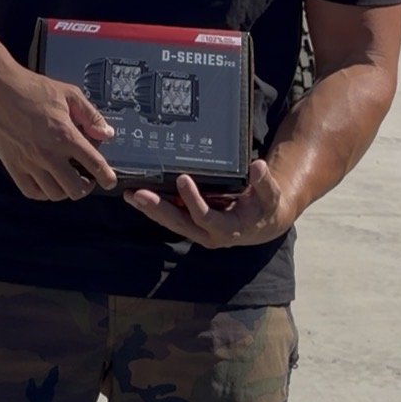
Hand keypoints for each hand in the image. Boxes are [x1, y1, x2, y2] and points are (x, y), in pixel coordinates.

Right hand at [0, 67, 119, 200]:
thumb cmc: (32, 89)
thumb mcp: (69, 94)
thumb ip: (91, 115)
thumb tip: (106, 134)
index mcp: (65, 135)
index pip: (94, 165)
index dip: (106, 177)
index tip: (109, 181)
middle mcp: (48, 154)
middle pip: (75, 188)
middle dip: (86, 187)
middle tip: (86, 178)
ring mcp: (29, 162)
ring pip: (54, 194)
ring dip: (65, 190)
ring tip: (66, 179)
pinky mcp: (13, 166)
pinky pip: (31, 192)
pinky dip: (43, 193)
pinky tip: (47, 182)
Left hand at [122, 160, 291, 247]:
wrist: (262, 224)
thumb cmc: (265, 207)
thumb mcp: (270, 196)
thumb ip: (264, 183)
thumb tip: (258, 166)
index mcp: (229, 229)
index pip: (205, 217)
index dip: (193, 200)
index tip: (182, 178)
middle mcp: (209, 234)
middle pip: (179, 224)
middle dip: (158, 209)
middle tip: (138, 194)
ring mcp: (198, 230)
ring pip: (171, 222)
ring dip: (150, 210)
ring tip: (130, 195)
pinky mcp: (191, 224)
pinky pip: (170, 217)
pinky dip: (154, 208)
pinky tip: (137, 196)